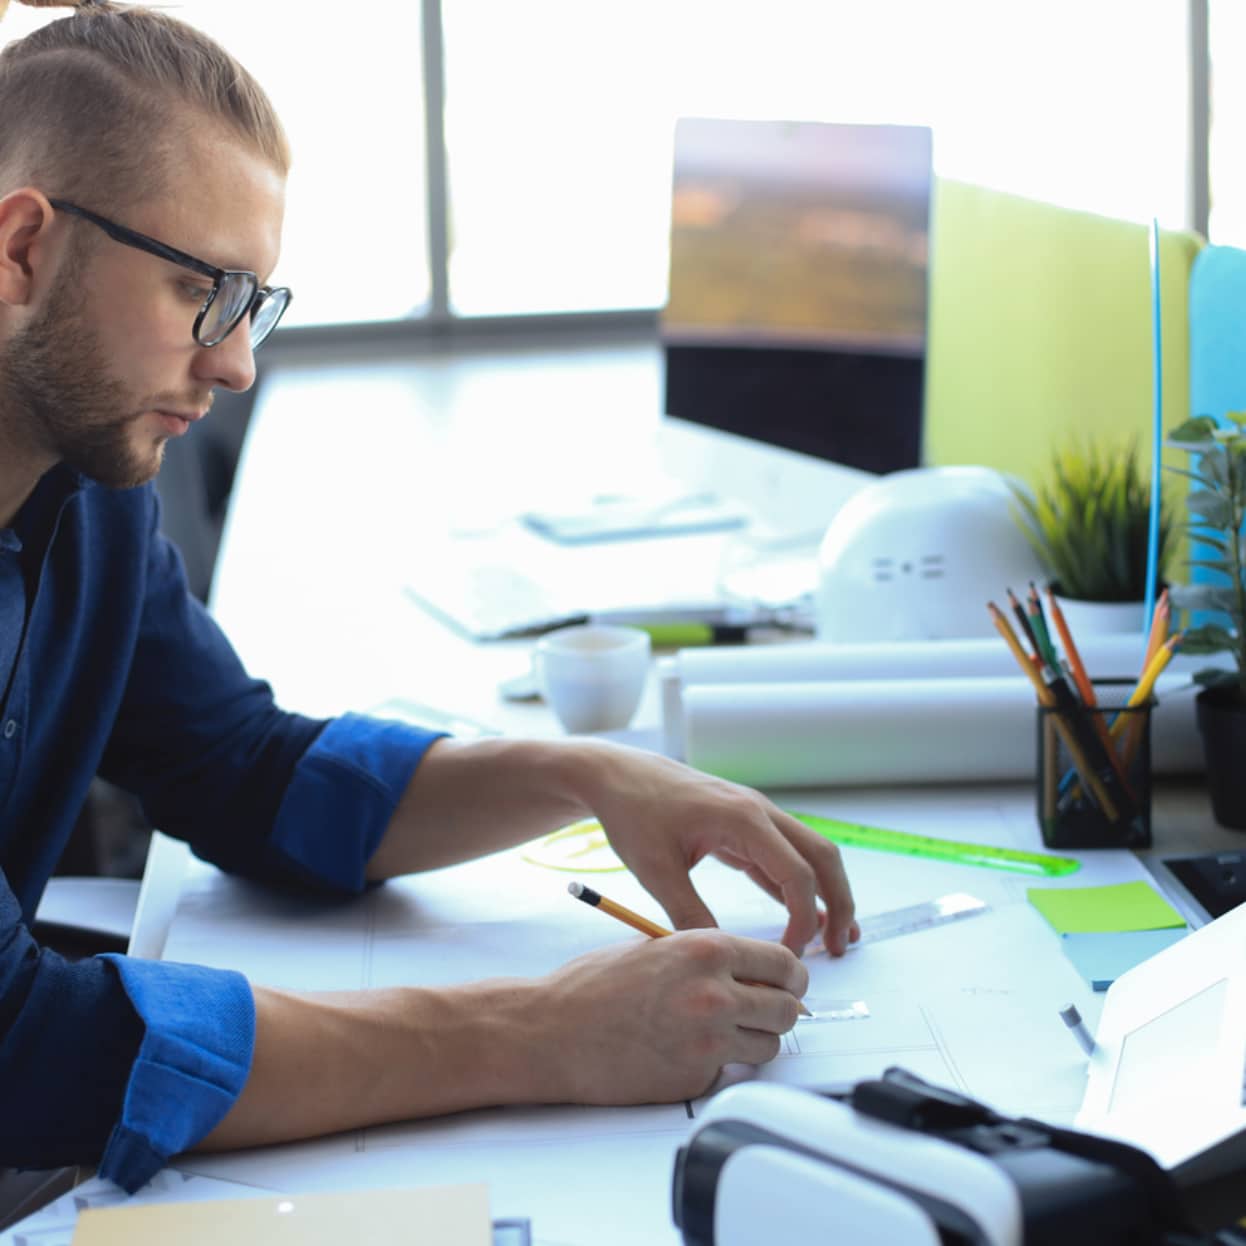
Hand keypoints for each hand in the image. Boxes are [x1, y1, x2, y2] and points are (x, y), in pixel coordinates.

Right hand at [533, 929, 808, 1104]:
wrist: (552, 1031)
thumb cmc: (594, 986)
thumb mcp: (657, 948)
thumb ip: (707, 957)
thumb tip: (752, 970)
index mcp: (706, 950)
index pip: (784, 964)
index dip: (790, 976)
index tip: (787, 983)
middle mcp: (715, 993)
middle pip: (788, 1009)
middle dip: (780, 1010)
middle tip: (764, 1010)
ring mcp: (707, 1041)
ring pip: (768, 1046)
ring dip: (754, 1040)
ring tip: (721, 1031)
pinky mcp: (695, 1078)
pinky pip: (731, 1072)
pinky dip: (719, 1066)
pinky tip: (686, 1051)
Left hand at [572, 744, 858, 956]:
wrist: (616, 774)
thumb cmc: (633, 812)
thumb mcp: (655, 869)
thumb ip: (688, 913)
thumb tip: (722, 954)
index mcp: (743, 819)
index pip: (797, 873)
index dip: (804, 920)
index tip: (791, 956)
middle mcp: (759, 812)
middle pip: (822, 857)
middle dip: (839, 904)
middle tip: (839, 949)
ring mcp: (755, 815)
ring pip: (809, 854)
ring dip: (825, 894)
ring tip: (834, 938)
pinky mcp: (743, 825)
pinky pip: (783, 856)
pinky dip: (798, 886)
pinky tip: (803, 916)